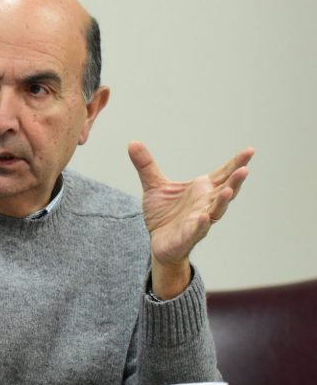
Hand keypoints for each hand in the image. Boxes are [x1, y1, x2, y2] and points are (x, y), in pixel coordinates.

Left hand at [128, 141, 253, 299]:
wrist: (157, 242)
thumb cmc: (163, 214)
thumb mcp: (153, 186)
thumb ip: (146, 165)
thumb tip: (132, 142)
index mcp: (202, 190)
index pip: (223, 175)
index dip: (236, 163)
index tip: (250, 150)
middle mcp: (205, 204)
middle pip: (225, 191)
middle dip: (236, 181)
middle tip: (245, 168)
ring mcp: (200, 221)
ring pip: (216, 210)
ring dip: (223, 201)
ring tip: (230, 190)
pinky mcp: (188, 237)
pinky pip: (197, 230)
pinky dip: (201, 224)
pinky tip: (204, 217)